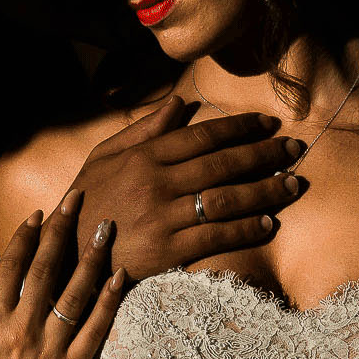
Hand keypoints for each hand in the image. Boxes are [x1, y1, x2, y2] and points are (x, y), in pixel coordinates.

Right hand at [0, 189, 124, 358]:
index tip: (39, 213)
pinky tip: (120, 274)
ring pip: (73, 291)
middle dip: (61, 229)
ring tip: (106, 226)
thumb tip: (2, 272)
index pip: (9, 267)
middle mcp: (20, 331)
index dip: (25, 236)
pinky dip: (108, 298)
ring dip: (90, 254)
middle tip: (76, 198)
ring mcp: (48, 350)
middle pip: (43, 268)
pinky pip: (95, 327)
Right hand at [67, 94, 310, 283]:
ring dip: (265, 191)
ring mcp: (162, 218)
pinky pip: (216, 236)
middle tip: (294, 150)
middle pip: (221, 164)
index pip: (202, 136)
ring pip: (225, 199)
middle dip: (264, 155)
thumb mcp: (104, 157)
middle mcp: (156, 183)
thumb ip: (142, 130)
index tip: (269, 124)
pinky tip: (268, 224)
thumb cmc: (86, 201)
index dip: (240, 128)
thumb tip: (178, 104)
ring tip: (293, 185)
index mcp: (143, 157)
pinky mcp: (166, 251)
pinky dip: (246, 229)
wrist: (64, 255)